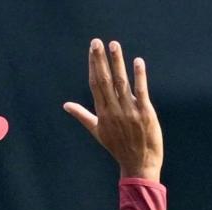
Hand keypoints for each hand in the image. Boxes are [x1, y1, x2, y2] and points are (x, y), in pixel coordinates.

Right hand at [64, 39, 163, 181]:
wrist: (139, 165)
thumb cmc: (119, 148)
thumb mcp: (98, 132)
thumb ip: (83, 115)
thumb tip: (66, 105)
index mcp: (102, 112)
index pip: (95, 84)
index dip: (93, 65)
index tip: (92, 49)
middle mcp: (114, 110)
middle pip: (105, 80)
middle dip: (101, 60)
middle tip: (98, 42)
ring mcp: (130, 111)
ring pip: (121, 82)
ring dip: (118, 63)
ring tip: (114, 45)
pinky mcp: (145, 113)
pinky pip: (141, 91)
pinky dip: (139, 76)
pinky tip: (138, 62)